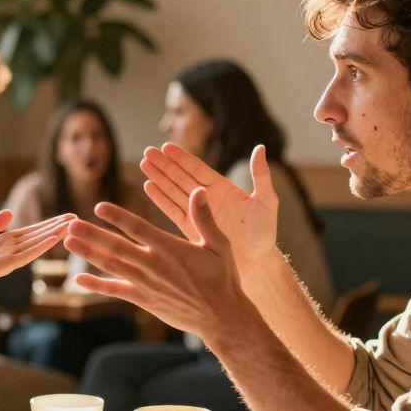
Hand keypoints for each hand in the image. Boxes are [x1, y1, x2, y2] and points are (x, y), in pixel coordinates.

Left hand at [0, 211, 72, 295]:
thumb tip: (10, 213)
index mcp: (3, 242)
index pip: (30, 231)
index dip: (47, 224)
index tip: (64, 217)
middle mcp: (9, 250)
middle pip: (38, 237)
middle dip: (56, 227)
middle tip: (76, 219)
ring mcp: (8, 259)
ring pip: (36, 245)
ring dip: (53, 235)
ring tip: (70, 226)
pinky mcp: (5, 267)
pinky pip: (26, 255)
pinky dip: (40, 247)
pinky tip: (53, 239)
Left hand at [63, 188, 249, 338]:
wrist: (220, 317)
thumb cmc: (222, 278)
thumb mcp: (218, 245)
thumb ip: (204, 218)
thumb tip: (198, 190)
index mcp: (171, 249)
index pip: (139, 228)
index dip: (118, 217)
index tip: (99, 207)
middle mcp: (154, 266)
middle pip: (117, 247)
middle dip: (92, 235)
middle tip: (70, 224)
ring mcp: (146, 284)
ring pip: (112, 266)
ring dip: (89, 253)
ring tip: (68, 242)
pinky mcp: (143, 300)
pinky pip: (115, 291)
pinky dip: (96, 285)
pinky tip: (78, 278)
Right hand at [141, 143, 278, 274]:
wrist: (257, 263)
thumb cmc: (265, 233)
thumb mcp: (266, 201)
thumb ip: (261, 175)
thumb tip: (260, 147)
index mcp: (222, 188)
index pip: (198, 169)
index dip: (182, 159)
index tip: (166, 147)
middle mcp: (207, 198)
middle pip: (181, 177)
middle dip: (165, 165)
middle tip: (147, 152)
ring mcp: (197, 213)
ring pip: (174, 191)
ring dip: (159, 178)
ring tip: (144, 164)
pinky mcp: (191, 229)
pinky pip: (173, 211)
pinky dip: (161, 199)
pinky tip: (148, 187)